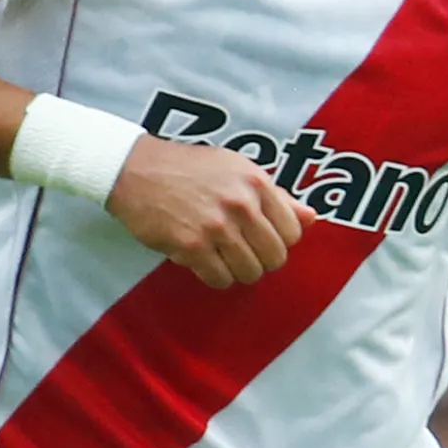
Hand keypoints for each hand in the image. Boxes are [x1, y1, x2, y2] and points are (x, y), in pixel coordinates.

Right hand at [107, 137, 308, 288]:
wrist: (136, 170)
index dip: (279, 242)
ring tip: (223, 258)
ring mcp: (216, 227)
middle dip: (261, 261)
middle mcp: (240, 204)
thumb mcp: (237, 169)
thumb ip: (276, 195)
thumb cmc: (189, 168)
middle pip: (274, 257)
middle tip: (243, 253)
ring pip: (249, 272)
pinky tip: (206, 263)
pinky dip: (216, 277)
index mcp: (256, 182)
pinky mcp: (190, 246)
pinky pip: (219, 279)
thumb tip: (311, 218)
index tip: (262, 240)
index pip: (292, 233)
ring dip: (238, 271)